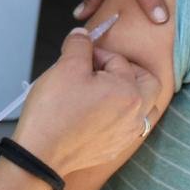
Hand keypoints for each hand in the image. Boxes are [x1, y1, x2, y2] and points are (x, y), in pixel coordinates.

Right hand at [14, 28, 159, 174]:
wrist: (41, 154)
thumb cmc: (54, 111)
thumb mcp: (65, 67)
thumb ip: (79, 44)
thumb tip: (83, 35)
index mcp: (129, 91)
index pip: (119, 60)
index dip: (96, 54)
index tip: (79, 58)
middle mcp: (136, 114)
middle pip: (147, 83)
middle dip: (127, 71)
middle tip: (101, 70)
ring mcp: (127, 134)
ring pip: (142, 106)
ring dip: (128, 94)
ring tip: (103, 91)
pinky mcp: (115, 148)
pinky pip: (127, 126)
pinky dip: (118, 115)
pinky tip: (96, 113)